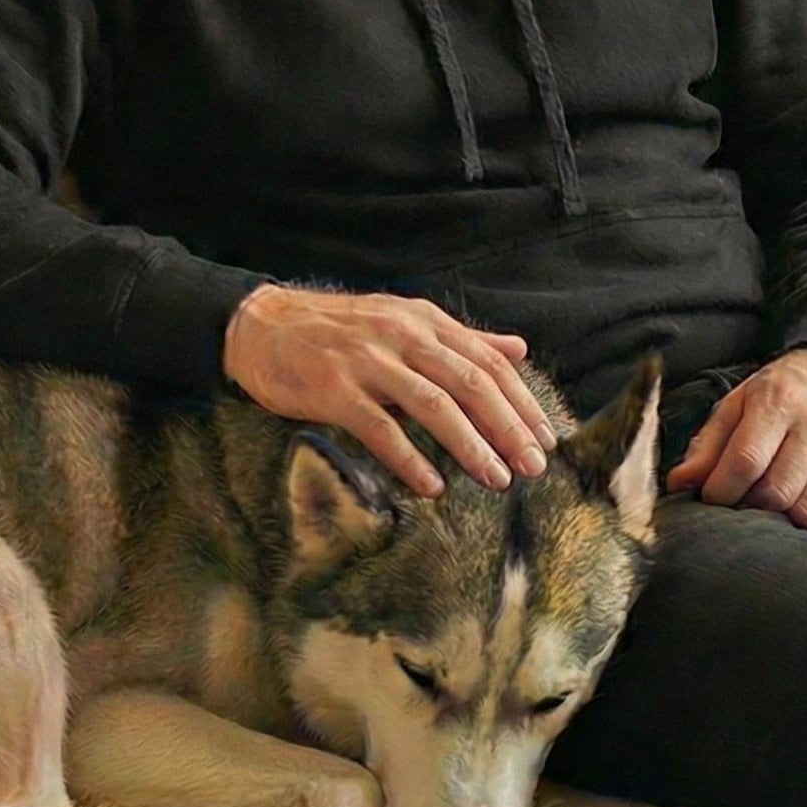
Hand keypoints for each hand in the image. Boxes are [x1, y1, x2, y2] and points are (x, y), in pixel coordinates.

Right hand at [221, 285, 556, 498]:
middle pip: (470, 382)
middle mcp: (401, 335)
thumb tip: (518, 348)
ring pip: (433, 405)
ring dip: (470, 445)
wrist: (260, 325)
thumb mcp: (402, 321)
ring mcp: (367, 361)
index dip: (522, 401)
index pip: (487, 361)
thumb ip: (461, 338)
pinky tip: (431, 486)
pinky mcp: (333, 389)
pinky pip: (379, 428)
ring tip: (496, 479)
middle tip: (532, 467)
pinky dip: (409, 459)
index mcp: (423, 321)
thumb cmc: (336, 330)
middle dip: (508, 428)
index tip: (546, 438)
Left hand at [663, 348, 806, 534]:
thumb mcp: (739, 403)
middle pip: (776, 493)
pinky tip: (802, 506)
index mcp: (780, 401)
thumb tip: (680, 483)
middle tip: (742, 501)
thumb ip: (708, 444)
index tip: (712, 497)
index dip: (721, 490)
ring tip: (771, 503)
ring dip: (782, 520)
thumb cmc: (784, 391)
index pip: (746, 461)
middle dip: (750, 507)